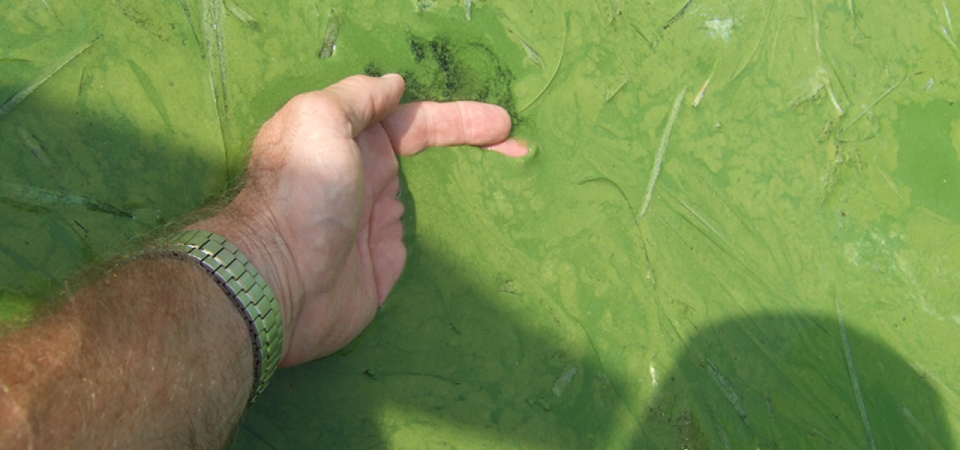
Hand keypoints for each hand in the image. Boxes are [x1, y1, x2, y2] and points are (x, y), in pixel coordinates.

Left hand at [195, 74, 525, 365]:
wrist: (279, 281)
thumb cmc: (303, 193)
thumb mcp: (319, 119)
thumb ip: (357, 97)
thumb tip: (393, 85)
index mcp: (353, 140)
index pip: (416, 120)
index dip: (460, 119)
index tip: (503, 125)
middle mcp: (367, 177)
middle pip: (430, 155)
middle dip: (475, 148)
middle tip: (522, 151)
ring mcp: (377, 222)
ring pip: (431, 196)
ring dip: (467, 189)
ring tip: (513, 186)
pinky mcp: (385, 264)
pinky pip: (426, 241)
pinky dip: (453, 234)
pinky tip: (483, 230)